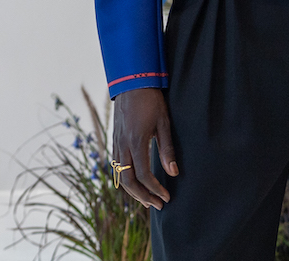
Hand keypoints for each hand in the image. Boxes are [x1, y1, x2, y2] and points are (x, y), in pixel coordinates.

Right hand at [111, 87, 176, 208]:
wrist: (131, 82)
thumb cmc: (151, 101)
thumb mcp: (164, 124)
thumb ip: (167, 150)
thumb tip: (173, 172)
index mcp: (136, 142)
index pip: (143, 175)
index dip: (155, 189)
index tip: (167, 197)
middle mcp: (122, 144)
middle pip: (128, 181)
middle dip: (143, 196)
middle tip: (158, 205)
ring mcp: (116, 142)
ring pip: (119, 175)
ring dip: (133, 190)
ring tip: (147, 199)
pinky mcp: (114, 138)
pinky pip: (116, 165)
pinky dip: (125, 178)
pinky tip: (134, 181)